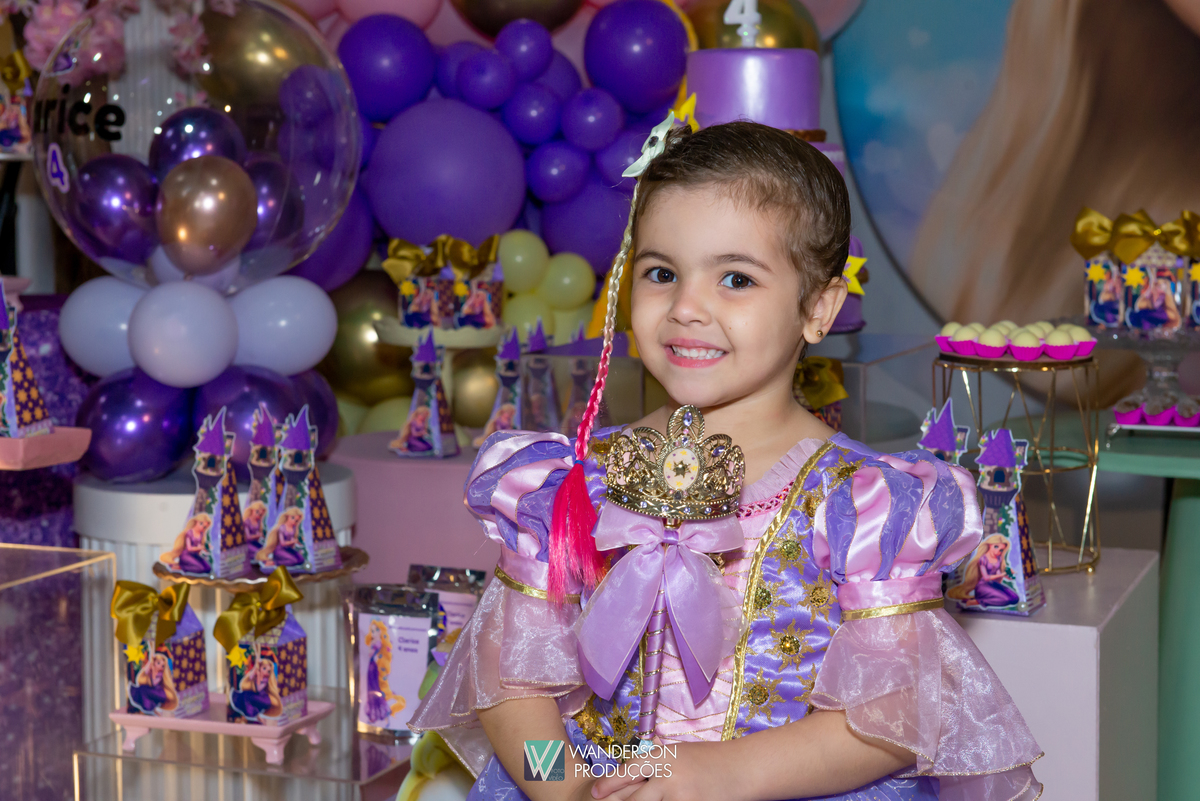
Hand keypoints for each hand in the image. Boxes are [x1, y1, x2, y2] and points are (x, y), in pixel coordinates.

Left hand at [591, 742, 738, 800]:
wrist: (742, 768)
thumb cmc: (710, 759)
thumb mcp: (679, 754)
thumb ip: (655, 765)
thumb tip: (628, 779)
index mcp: (663, 757)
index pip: (626, 771)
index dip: (608, 784)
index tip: (595, 793)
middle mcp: (668, 776)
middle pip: (632, 799)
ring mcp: (680, 796)